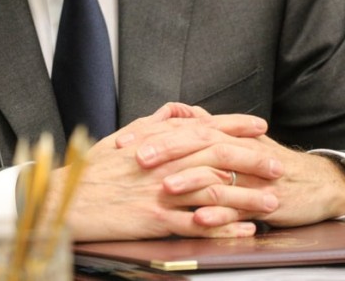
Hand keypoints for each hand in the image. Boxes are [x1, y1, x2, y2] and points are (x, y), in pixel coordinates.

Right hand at [53, 103, 272, 240]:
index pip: (205, 128)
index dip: (235, 125)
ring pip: (213, 191)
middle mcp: (164, 163)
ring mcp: (161, 191)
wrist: (65, 200)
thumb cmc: (91, 171)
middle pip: (217, 157)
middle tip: (279, 164)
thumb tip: (178, 112)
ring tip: (272, 200)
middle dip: (252, 160)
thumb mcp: (122, 138)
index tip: (260, 126)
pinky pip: (197, 225)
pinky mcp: (155, 219)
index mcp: (158, 142)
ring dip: (247, 197)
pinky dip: (224, 228)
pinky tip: (244, 231)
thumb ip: (154, 123)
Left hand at [128, 121, 344, 230]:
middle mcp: (235, 151)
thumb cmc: (268, 165)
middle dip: (167, 150)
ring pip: (217, 174)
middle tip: (137, 157)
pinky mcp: (263, 201)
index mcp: (225, 136)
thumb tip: (181, 114)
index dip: (153, 134)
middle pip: (199, 144)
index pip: (185, 128)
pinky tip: (201, 218)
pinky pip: (239, 207)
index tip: (123, 141)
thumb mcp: (237, 143)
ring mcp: (249, 176)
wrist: (315, 184)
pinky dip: (220, 213)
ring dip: (190, 180)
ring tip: (164, 187)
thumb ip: (208, 127)